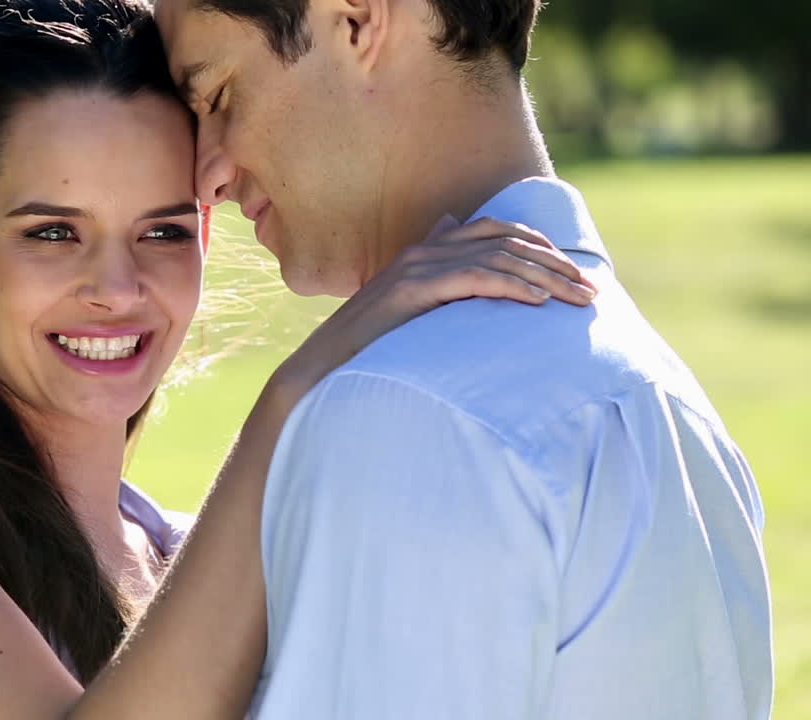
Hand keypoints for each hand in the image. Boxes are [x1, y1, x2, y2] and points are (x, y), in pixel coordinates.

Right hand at [271, 216, 597, 397]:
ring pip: (496, 257)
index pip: (493, 229)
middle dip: (554, 262)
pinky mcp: (411, 291)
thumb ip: (440, 290)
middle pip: (504, 240)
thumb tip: (466, 269)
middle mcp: (421, 252)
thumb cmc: (367, 352)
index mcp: (424, 252)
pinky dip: (512, 287)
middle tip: (591, 290)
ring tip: (578, 299)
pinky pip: (475, 279)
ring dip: (545, 276)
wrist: (321, 370)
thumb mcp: (411, 317)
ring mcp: (415, 268)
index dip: (538, 244)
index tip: (573, 271)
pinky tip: (539, 302)